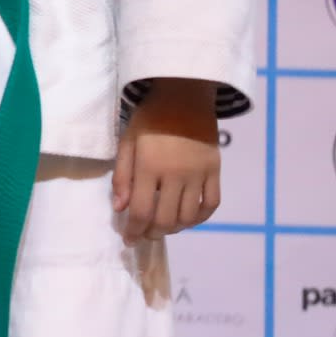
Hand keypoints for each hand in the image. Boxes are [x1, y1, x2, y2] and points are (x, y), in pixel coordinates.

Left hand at [112, 77, 220, 242]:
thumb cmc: (149, 119)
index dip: (134, 230)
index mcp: (150, 166)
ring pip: (189, 217)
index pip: (142, 211)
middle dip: (153, 233)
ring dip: (175, 228)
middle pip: (166, 219)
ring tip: (163, 227)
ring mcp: (199, 174)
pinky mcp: (215, 171)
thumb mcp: (127, 142)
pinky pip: (211, 204)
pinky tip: (188, 219)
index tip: (129, 239)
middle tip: (144, 235)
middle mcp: (176, 174)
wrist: (184, 96)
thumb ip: (122, 176)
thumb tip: (120, 209)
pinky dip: (201, 218)